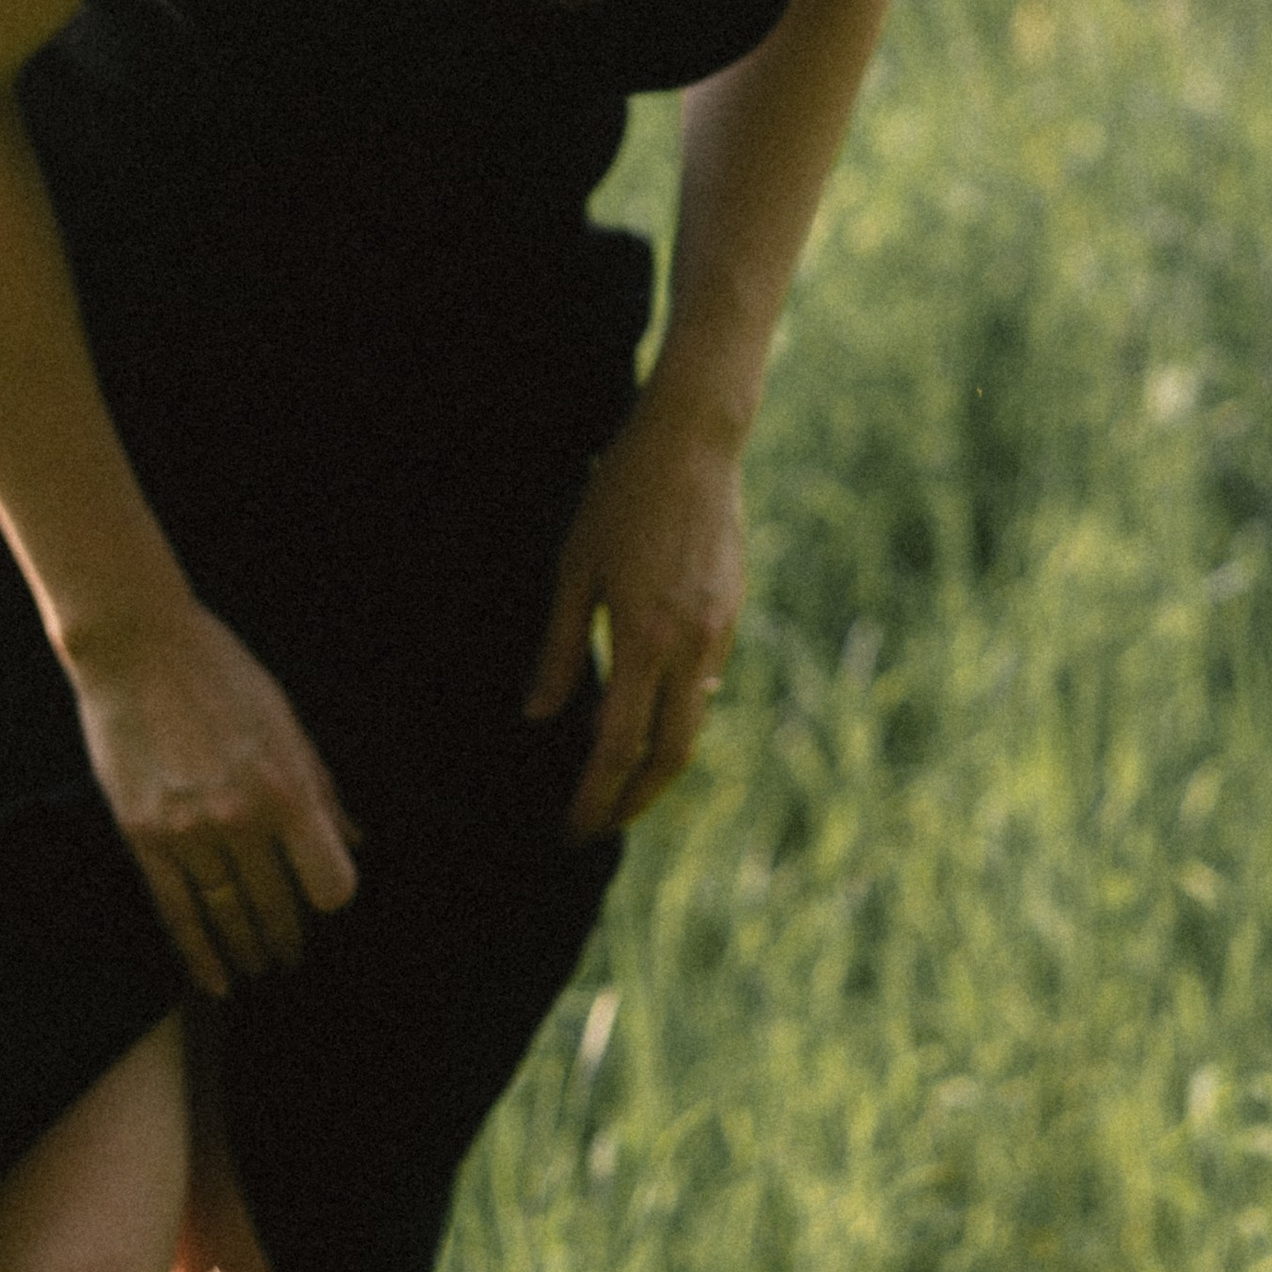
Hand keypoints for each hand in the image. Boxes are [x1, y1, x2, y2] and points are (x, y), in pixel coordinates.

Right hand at [65, 597, 360, 998]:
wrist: (137, 647)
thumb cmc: (220, 673)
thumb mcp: (287, 721)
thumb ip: (322, 789)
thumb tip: (355, 841)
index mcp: (286, 786)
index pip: (330, 883)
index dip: (332, 897)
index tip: (326, 899)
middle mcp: (241, 818)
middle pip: (278, 908)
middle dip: (289, 938)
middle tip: (293, 956)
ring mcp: (189, 832)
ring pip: (228, 917)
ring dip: (248, 951)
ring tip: (259, 967)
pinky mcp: (144, 837)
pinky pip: (176, 912)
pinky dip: (197, 954)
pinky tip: (214, 980)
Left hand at [525, 402, 743, 838]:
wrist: (693, 444)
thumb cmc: (620, 496)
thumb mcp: (574, 567)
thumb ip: (559, 648)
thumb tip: (539, 715)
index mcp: (643, 639)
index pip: (617, 746)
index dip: (594, 797)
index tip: (571, 828)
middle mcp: (690, 649)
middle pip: (668, 755)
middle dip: (633, 801)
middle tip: (596, 824)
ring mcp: (719, 634)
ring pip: (692, 724)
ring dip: (656, 761)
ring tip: (613, 775)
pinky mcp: (731, 616)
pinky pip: (704, 685)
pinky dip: (675, 713)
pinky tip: (644, 707)